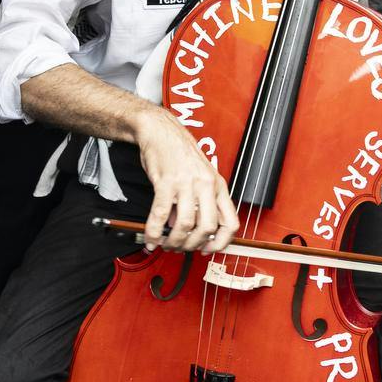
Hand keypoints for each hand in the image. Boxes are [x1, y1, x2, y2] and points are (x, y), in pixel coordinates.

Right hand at [133, 108, 238, 253]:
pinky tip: (151, 238)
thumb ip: (199, 203)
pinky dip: (154, 232)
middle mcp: (206, 185)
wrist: (161, 131)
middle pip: (207, 228)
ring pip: (185, 225)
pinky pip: (161, 215)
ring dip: (174, 241)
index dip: (220, 243)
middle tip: (181, 248)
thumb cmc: (180, 153)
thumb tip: (190, 231)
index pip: (230, 223)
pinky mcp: (166, 182)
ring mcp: (186, 183)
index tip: (207, 250)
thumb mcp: (201, 176)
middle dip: (193, 245)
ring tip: (165, 244)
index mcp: (218, 186)